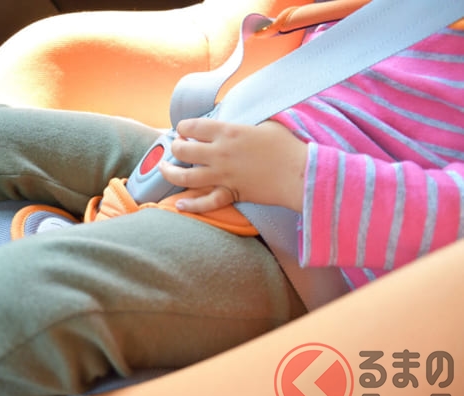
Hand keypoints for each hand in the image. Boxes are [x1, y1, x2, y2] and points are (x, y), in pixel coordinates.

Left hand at [158, 118, 307, 212]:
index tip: (184, 129)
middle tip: (177, 147)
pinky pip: (206, 202)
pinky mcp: (231, 193)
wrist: (300, 174)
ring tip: (164, 169)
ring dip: (169, 173)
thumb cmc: (287, 146)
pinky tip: (179, 205)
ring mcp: (222, 176)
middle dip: (175, 147)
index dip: (183, 127)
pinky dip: (191, 205)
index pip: (192, 126)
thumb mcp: (265, 123)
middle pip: (182, 150)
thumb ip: (244, 123)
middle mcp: (219, 154)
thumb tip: (235, 122)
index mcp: (228, 132)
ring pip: (185, 177)